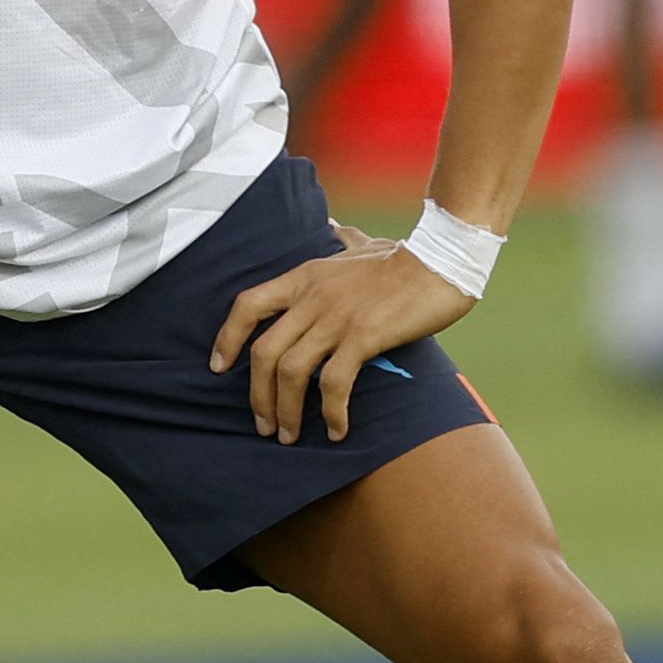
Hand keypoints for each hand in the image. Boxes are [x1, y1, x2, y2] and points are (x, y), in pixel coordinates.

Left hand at [209, 235, 471, 444]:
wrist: (443, 258)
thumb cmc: (404, 256)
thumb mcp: (361, 244)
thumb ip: (342, 239)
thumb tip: (333, 226)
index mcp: (305, 276)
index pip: (247, 305)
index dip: (227, 338)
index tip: (219, 367)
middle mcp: (312, 297)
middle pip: (263, 353)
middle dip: (258, 397)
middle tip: (265, 426)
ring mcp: (336, 317)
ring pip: (291, 372)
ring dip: (286, 412)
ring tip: (291, 437)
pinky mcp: (364, 336)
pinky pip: (334, 382)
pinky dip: (331, 412)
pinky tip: (338, 431)